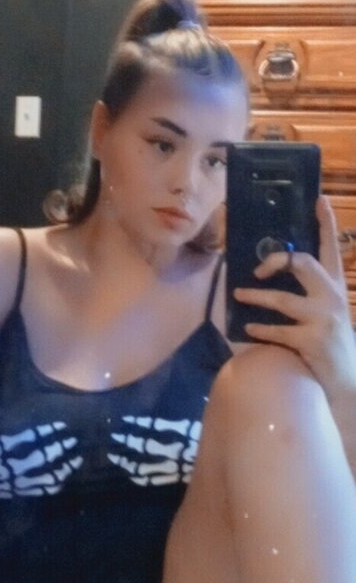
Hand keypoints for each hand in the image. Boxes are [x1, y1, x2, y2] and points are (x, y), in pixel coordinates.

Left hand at [233, 196, 355, 402]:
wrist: (349, 383)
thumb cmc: (332, 346)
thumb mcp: (329, 313)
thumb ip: (311, 294)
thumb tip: (275, 279)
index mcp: (337, 287)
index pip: (332, 249)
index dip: (326, 223)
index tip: (319, 199)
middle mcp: (332, 298)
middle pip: (303, 264)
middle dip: (277, 261)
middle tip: (257, 268)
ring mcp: (323, 319)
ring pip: (283, 298)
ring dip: (256, 297)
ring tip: (238, 295)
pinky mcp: (312, 340)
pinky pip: (278, 330)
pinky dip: (260, 328)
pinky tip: (248, 328)